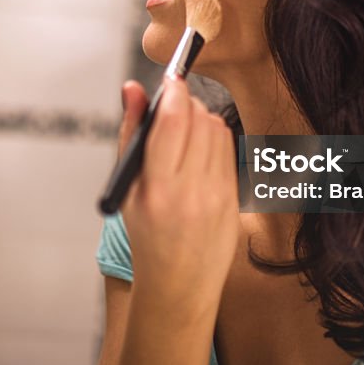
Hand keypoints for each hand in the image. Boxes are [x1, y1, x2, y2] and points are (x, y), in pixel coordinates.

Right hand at [116, 78, 239, 315]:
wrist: (179, 285)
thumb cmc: (146, 237)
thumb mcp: (128, 188)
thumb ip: (131, 133)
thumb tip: (132, 88)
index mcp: (157, 190)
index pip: (173, 123)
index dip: (174, 91)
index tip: (169, 79)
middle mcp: (191, 193)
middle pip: (199, 121)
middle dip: (186, 102)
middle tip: (172, 104)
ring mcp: (218, 197)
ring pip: (218, 131)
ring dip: (200, 117)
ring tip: (183, 129)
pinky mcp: (235, 200)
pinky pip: (229, 150)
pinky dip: (214, 139)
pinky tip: (198, 150)